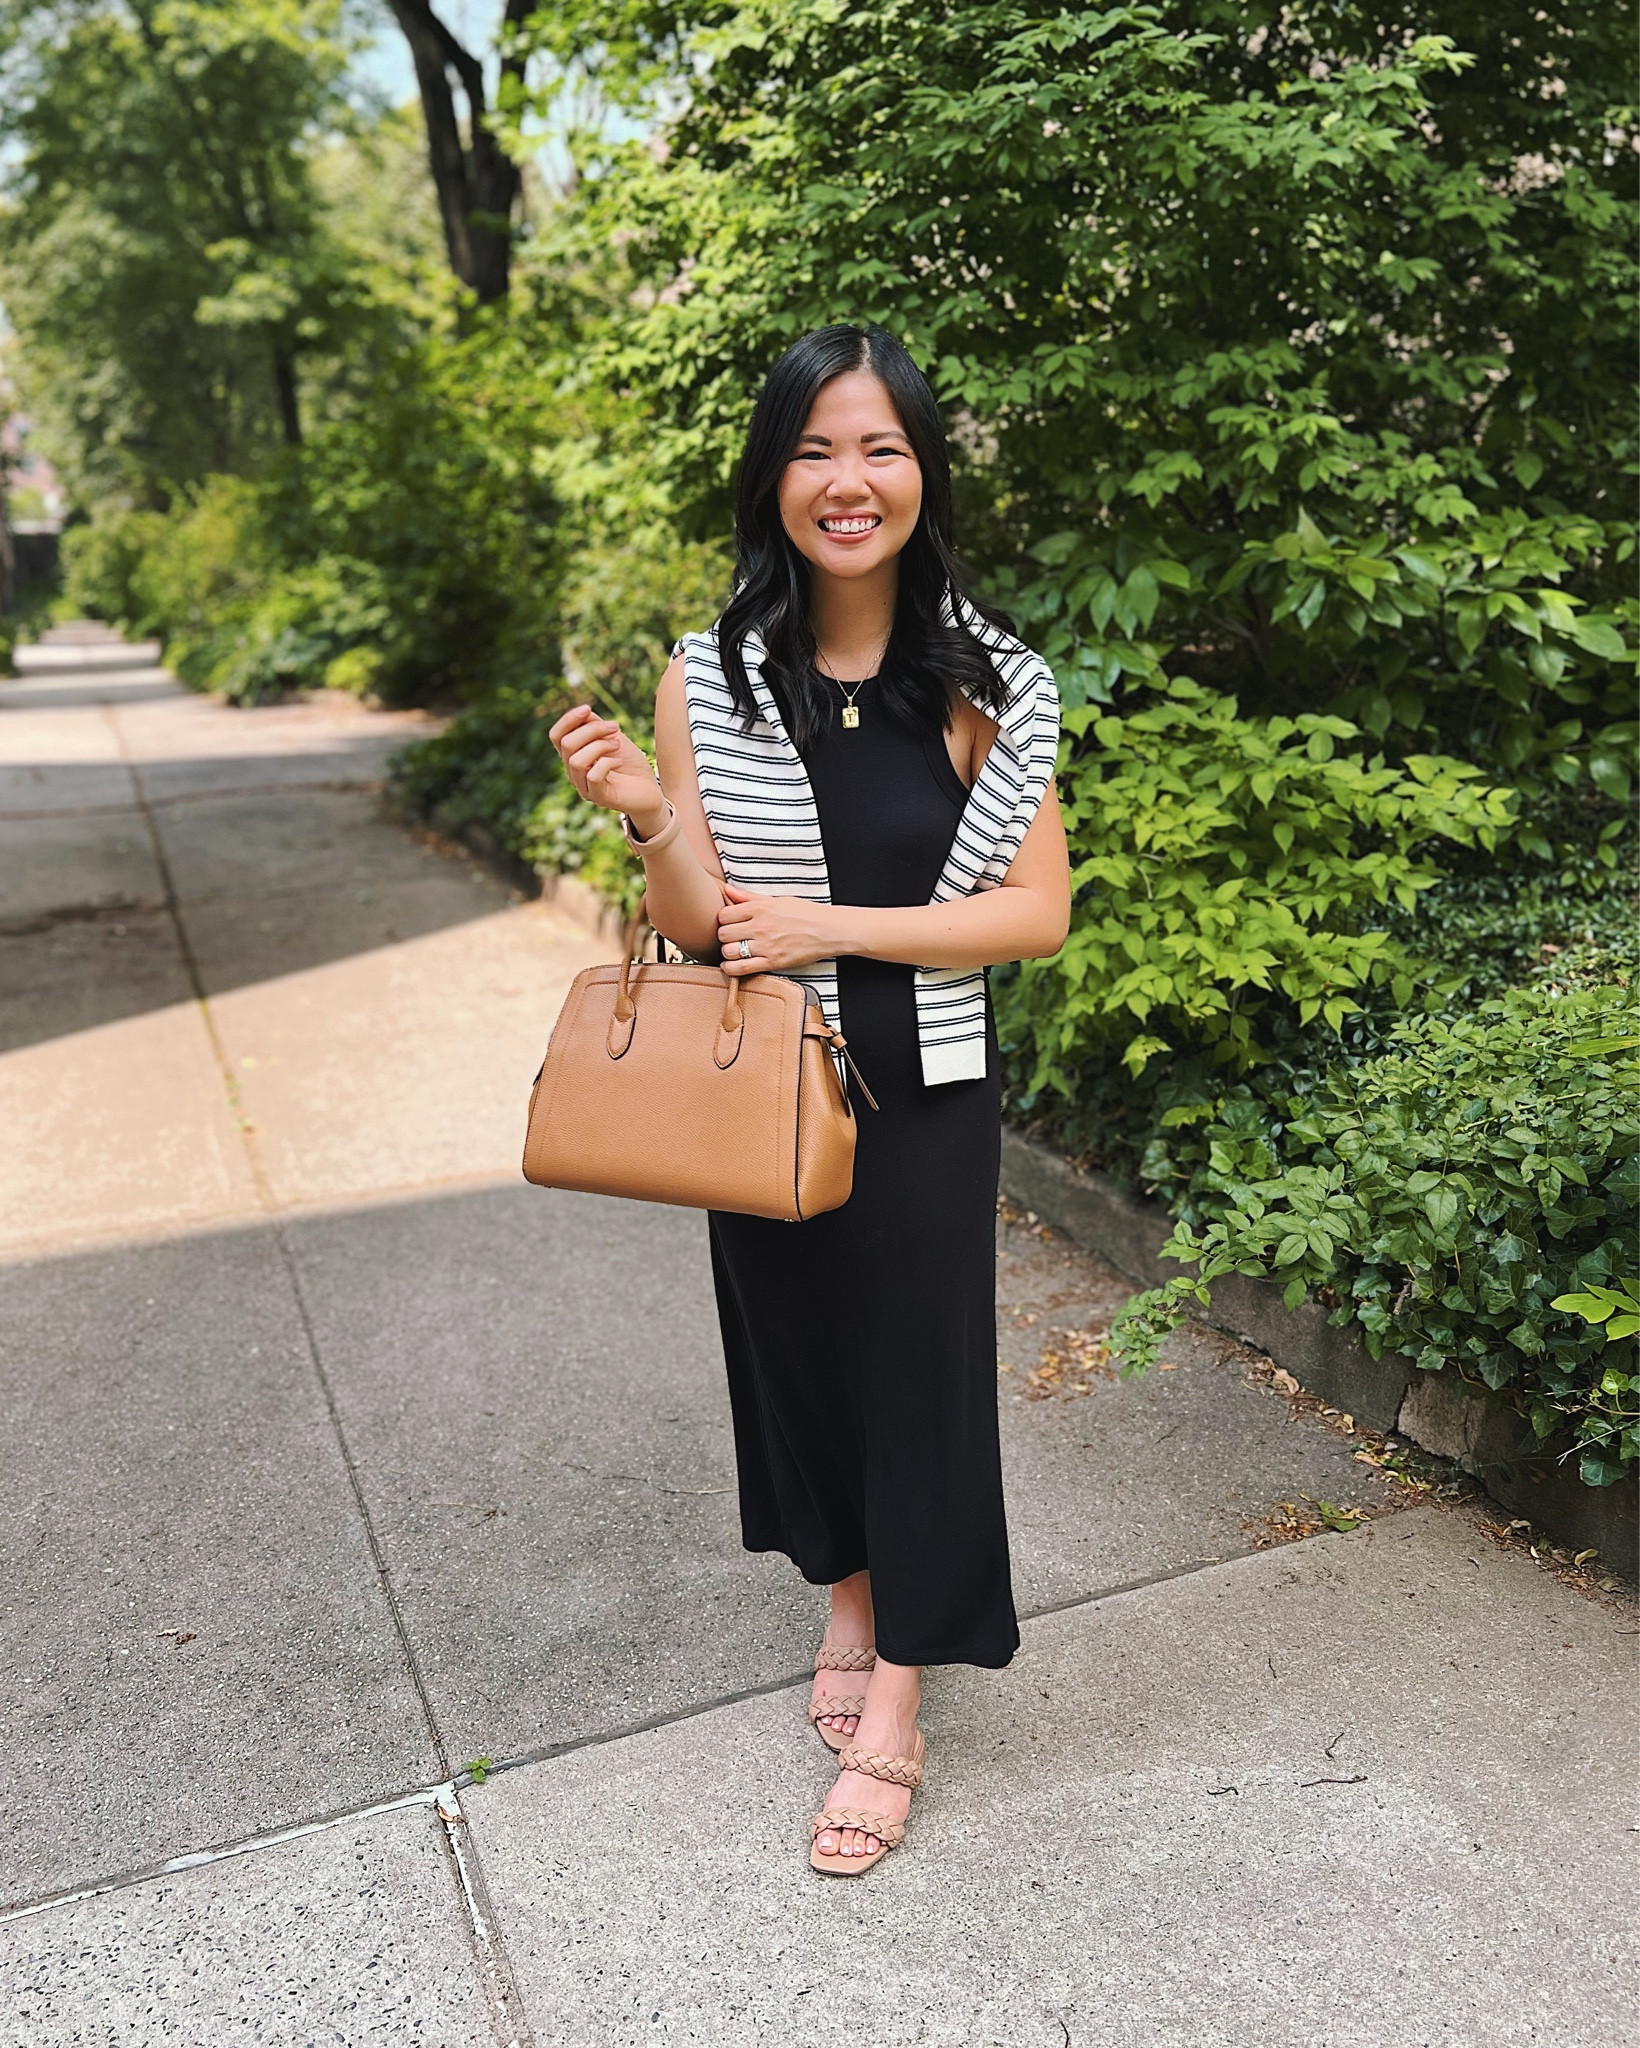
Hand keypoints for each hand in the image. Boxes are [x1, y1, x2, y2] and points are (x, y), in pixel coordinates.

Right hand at [547, 705, 664, 828]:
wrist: (651, 789)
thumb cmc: (630, 763)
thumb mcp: (611, 737)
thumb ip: (595, 724)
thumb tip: (584, 712)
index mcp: (573, 756)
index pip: (556, 736)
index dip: (568, 719)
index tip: (588, 709)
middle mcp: (574, 773)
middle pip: (566, 744)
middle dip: (592, 730)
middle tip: (615, 727)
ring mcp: (584, 787)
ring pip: (576, 760)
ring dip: (600, 746)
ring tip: (617, 745)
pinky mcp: (599, 798)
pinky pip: (592, 776)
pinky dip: (607, 763)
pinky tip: (619, 761)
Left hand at [716, 884, 837, 974]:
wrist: (828, 930)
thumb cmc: (804, 914)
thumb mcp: (776, 900)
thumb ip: (749, 897)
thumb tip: (726, 890)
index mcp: (760, 908)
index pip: (724, 915)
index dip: (723, 920)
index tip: (729, 924)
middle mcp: (760, 926)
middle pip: (723, 934)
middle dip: (724, 937)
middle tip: (731, 938)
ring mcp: (766, 945)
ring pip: (729, 951)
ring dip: (727, 953)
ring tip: (733, 952)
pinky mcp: (772, 962)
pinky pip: (741, 968)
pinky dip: (731, 969)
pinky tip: (731, 966)